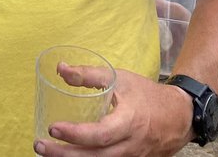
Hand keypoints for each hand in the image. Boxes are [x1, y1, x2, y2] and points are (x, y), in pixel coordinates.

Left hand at [34, 69, 191, 155]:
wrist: (178, 116)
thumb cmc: (146, 95)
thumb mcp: (120, 79)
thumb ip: (89, 75)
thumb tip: (61, 69)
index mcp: (129, 122)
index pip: (100, 135)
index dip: (75, 134)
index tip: (52, 128)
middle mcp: (130, 147)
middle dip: (64, 155)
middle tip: (40, 146)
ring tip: (48, 153)